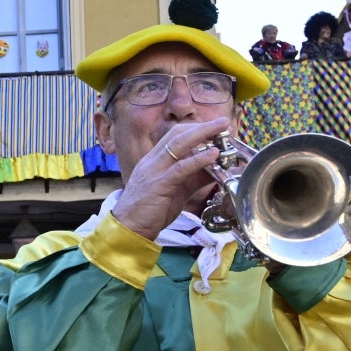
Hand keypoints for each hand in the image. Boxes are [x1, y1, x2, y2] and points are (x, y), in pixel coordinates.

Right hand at [111, 117, 231, 239]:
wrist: (127, 228)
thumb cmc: (150, 211)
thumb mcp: (176, 190)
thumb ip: (193, 178)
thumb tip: (216, 169)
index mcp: (154, 160)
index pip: (174, 135)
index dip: (196, 129)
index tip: (215, 127)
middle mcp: (152, 161)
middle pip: (177, 134)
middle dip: (202, 126)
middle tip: (223, 122)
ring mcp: (154, 171)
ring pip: (178, 144)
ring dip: (203, 134)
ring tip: (222, 130)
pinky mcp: (158, 185)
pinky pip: (180, 168)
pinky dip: (199, 159)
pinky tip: (213, 154)